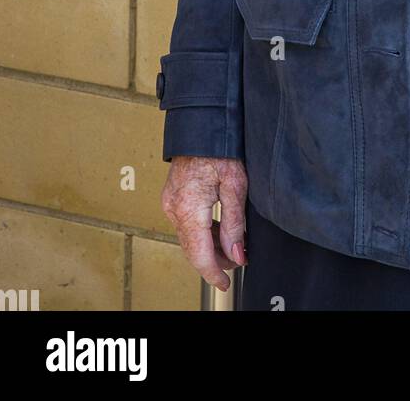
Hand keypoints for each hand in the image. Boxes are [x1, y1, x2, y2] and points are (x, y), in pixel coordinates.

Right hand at [161, 156, 248, 291]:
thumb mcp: (235, 184)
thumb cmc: (220, 147)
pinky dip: (203, 233)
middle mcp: (174, 208)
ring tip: (234, 245)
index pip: (199, 254)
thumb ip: (235, 223)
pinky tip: (220, 230)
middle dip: (215, 260)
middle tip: (239, 260)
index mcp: (188, 208)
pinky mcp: (172, 197)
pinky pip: (186, 224)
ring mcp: (170, 203)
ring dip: (210, 247)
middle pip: (193, 249)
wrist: (203, 126)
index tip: (226, 283)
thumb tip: (237, 253)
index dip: (214, 273)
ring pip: (189, 238)